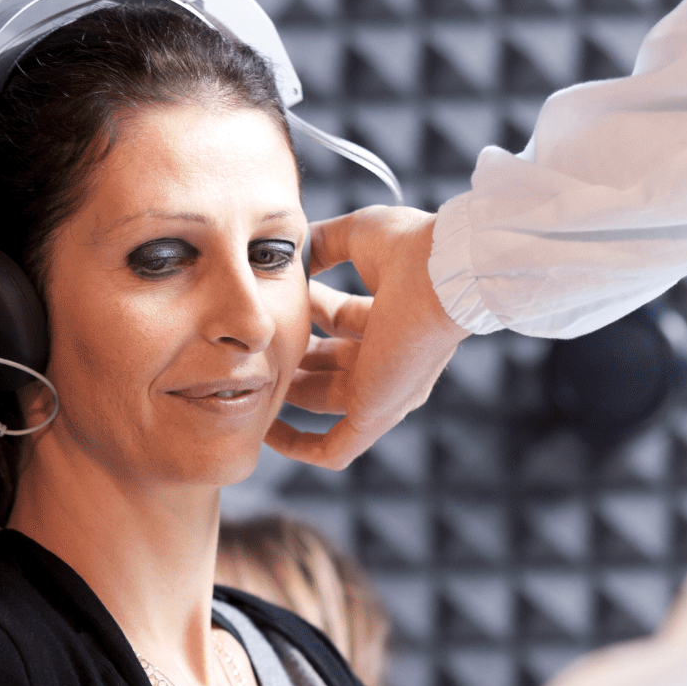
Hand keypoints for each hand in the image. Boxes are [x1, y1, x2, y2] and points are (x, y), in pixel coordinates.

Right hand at [270, 207, 472, 469]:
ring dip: (284, 394)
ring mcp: (383, 392)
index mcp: (389, 318)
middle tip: (250, 342)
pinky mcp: (375, 415)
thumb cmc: (414, 249)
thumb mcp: (356, 236)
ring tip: (243, 380)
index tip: (268, 304)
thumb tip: (293, 251)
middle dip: (287, 353)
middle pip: (326, 364)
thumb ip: (322, 243)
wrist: (443, 272)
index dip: (301, 312)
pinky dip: (299, 446)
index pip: (336, 322)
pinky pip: (334, 449)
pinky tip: (268, 434)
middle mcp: (388, 359)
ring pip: (323, 404)